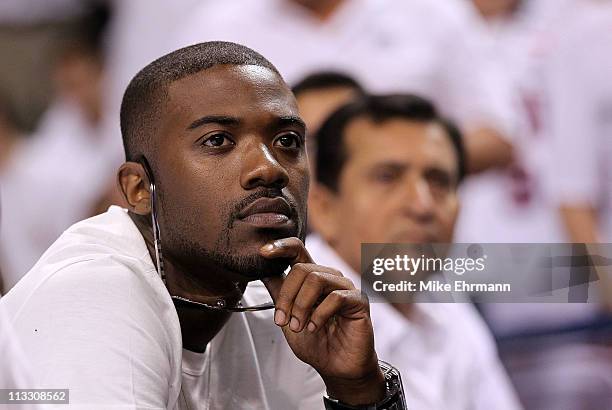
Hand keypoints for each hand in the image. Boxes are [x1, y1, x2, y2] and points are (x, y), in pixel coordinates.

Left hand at [260, 237, 385, 405]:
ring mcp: (345, 288)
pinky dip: (319, 314)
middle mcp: (329, 278)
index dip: (281, 247)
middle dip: (286, 296)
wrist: (336, 368)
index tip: (263, 252)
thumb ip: (278, 294)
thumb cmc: (316, 343)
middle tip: (283, 320)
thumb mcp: (288, 318)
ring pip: (316, 279)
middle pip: (301, 268)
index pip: (298, 251)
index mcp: (312, 278)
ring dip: (301, 305)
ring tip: (298, 326)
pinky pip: (336, 297)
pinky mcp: (359, 301)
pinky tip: (314, 327)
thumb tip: (261, 271)